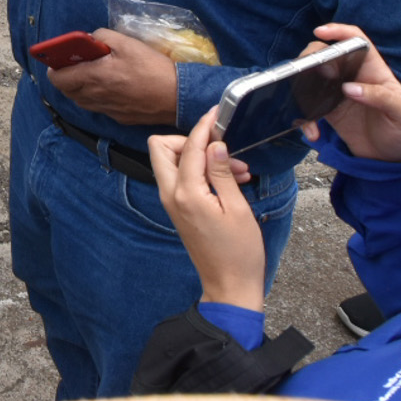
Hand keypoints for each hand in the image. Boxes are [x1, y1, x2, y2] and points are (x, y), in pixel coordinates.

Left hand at [47, 27, 179, 124]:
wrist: (178, 96)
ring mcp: (107, 110)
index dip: (54, 70)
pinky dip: (96, 98)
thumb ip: (101, 37)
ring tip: (90, 76)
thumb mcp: (126, 43)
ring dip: (80, 90)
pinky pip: (99, 108)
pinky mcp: (120, 118)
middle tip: (74, 67)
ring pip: (82, 102)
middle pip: (68, 92)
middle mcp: (96, 96)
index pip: (59, 79)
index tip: (56, 61)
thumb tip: (88, 39)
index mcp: (94, 76)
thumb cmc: (151, 67)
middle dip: (65, 79)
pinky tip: (109, 88)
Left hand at [150, 111, 265, 311]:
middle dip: (189, 140)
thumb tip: (214, 144)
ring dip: (199, 157)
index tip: (216, 115)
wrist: (229, 285)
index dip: (203, 127)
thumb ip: (222, 172)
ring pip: (171, 161)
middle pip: (162, 148)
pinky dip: (200, 171)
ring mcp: (172, 202)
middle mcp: (171, 195)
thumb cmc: (238, 252)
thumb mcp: (237, 208)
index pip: (188, 147)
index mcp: (185, 193)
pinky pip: (181, 178)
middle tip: (221, 147)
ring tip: (238, 169)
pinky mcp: (178, 208)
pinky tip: (231, 179)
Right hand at [302, 23, 400, 162]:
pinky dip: (305, 119)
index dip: (339, 31)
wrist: (394, 161)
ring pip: (311, 76)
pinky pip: (308, 107)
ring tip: (305, 106)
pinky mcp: (327, 111)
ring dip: (301, 87)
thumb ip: (384, 98)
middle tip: (311, 73)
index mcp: (373, 70)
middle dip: (312, 57)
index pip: (356, 40)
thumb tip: (350, 88)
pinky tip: (314, 133)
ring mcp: (337, 93)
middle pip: (326, 54)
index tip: (321, 32)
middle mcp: (352, 77)